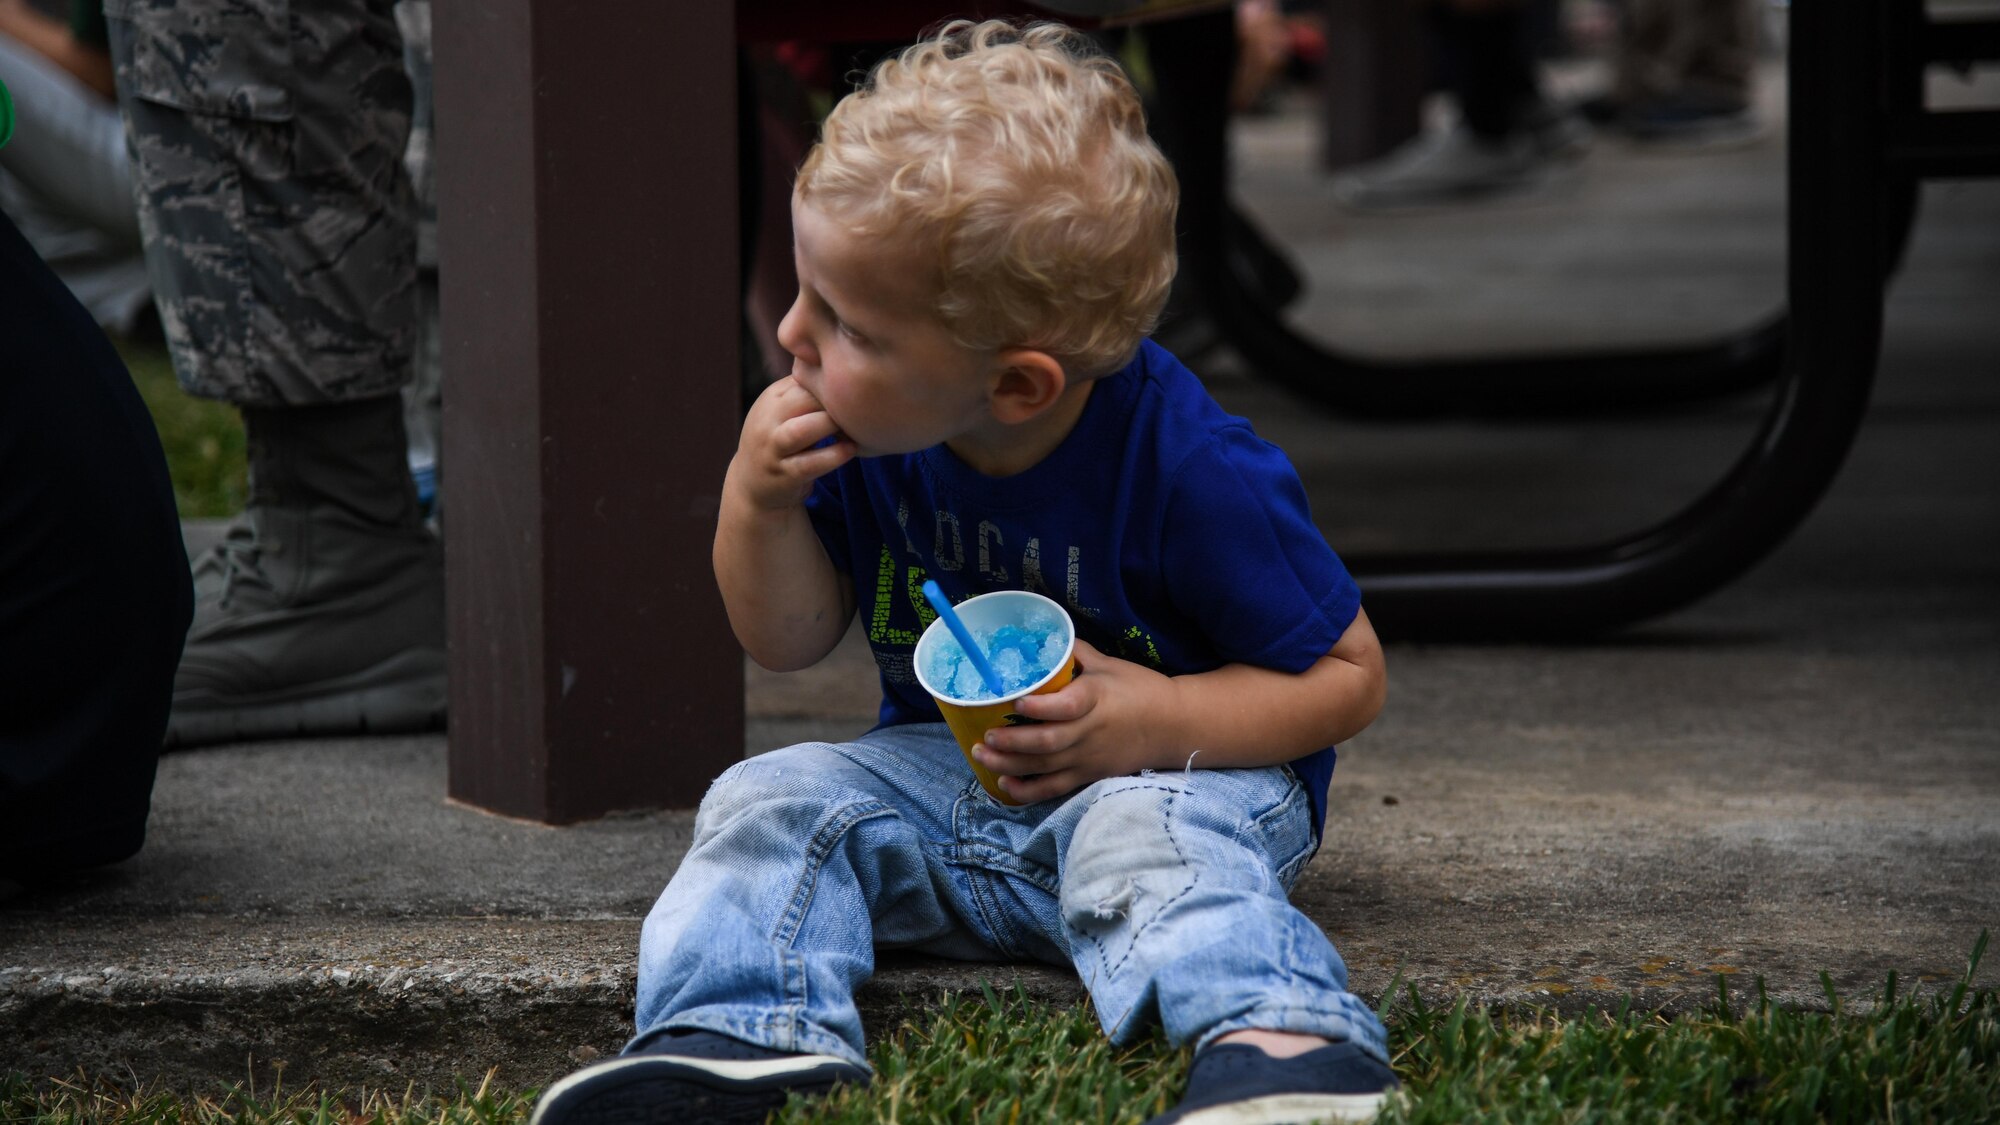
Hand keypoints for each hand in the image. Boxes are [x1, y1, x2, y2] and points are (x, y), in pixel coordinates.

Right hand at [727, 376, 854, 511]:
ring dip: (831, 426)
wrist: (752, 483)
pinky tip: (850, 450)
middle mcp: (768, 419)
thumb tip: (845, 359)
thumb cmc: (781, 438)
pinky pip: (809, 464)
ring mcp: (773, 448)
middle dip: (834, 400)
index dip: (835, 378)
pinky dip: (832, 456)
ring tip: (855, 427)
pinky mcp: (783, 475)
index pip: (805, 377)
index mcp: (773, 397)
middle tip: (863, 405)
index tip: (861, 384)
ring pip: (801, 430)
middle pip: (803, 398)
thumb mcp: (786, 409)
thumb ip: (808, 389)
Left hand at [970, 640, 1180, 803]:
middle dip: (1012, 742)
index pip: (1068, 706)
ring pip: (1045, 767)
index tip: (1016, 702)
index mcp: (1097, 698)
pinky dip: (1028, 790)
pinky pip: (1055, 788)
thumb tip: (1042, 638)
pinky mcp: (1089, 775)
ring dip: (1009, 764)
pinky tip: (1004, 783)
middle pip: (1048, 742)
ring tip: (982, 756)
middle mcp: (1091, 731)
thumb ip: (1075, 653)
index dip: (1040, 707)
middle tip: (985, 736)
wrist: (1174, 726)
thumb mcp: (1109, 665)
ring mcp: (1089, 757)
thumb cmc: (1139, 689)